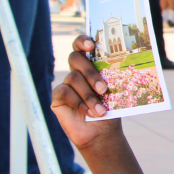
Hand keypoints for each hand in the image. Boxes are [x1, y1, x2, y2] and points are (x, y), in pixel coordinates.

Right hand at [50, 35, 122, 150]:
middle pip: (75, 58)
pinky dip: (79, 103)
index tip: (91, 45)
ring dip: (88, 95)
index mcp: (90, 66)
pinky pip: (65, 93)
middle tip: (103, 89)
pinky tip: (90, 113)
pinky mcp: (58, 97)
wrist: (102, 133)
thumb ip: (109, 77)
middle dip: (90, 73)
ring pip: (73, 78)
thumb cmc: (109, 109)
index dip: (82, 41)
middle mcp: (76, 71)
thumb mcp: (113, 92)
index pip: (81, 46)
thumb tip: (115, 65)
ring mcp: (65, 84)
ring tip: (100, 110)